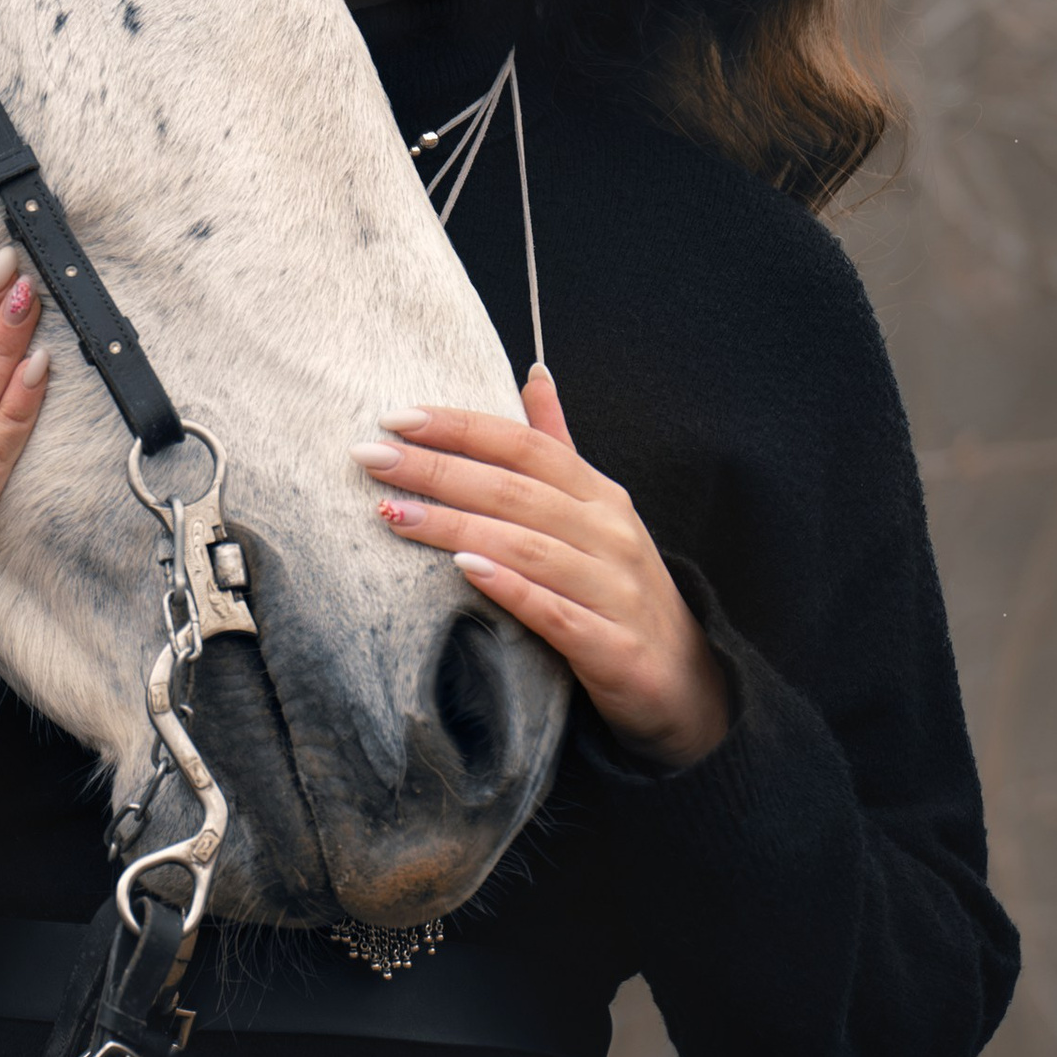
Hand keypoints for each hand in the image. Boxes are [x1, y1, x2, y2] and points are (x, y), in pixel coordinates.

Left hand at [354, 369, 731, 769]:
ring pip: (526, 546)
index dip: (461, 427)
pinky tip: (464, 570)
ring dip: (456, 526)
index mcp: (599, 495)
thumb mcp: (597, 511)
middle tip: (371, 459)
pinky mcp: (612, 647)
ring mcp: (614, 589)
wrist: (685, 683)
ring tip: (393, 513)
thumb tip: (533, 374)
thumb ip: (558, 446)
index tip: (396, 418)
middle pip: (514, 490)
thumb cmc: (621, 589)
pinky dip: (510, 587)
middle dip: (438, 471)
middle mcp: (609, 533)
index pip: (524, 445)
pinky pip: (555, 612)